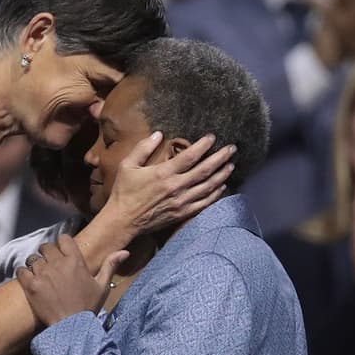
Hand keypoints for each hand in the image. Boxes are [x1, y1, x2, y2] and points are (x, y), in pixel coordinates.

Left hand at [17, 234, 127, 325]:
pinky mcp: (31, 285)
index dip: (61, 243)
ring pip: (33, 259)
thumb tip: (125, 251)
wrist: (72, 328)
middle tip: (49, 266)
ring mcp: (43, 274)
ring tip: (40, 276)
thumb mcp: (102, 287)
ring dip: (35, 265)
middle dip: (47, 254)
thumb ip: (110, 266)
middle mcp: (58, 264)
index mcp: (76, 261)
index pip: (64, 239)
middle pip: (45, 247)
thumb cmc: (88, 308)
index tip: (61, 251)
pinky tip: (29, 281)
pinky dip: (23, 274)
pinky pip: (21, 270)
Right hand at [102, 132, 233, 237]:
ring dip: (222, 175)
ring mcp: (181, 201)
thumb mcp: (127, 165)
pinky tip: (221, 186)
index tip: (212, 137)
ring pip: (208, 186)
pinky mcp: (182, 213)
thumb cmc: (123, 192)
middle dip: (220, 158)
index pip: (190, 156)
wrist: (123, 220)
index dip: (204, 145)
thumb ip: (143, 148)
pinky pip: (204, 202)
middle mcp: (176, 186)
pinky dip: (215, 194)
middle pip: (205, 170)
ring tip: (231, 165)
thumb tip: (158, 134)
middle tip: (232, 149)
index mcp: (163, 173)